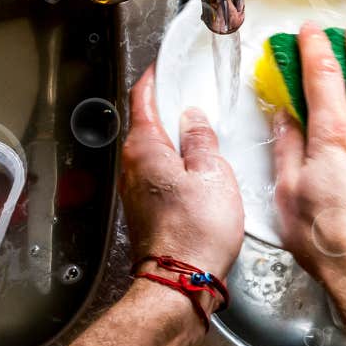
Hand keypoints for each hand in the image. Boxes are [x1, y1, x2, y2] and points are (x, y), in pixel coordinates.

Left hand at [119, 66, 245, 281]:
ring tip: (203, 129)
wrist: (182, 280)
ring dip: (175, 137)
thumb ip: (202, 139)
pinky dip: (177, 161)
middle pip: (146, 124)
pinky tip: (200, 166)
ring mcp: (136, 189)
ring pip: (154, 150)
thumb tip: (193, 117)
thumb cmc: (197, 230)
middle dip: (168, 107)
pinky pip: (160, 172)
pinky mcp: (147, 208)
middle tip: (194, 92)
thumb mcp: (213, 173)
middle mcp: (132, 167)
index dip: (155, 79)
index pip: (142, 99)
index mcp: (145, 148)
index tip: (166, 65)